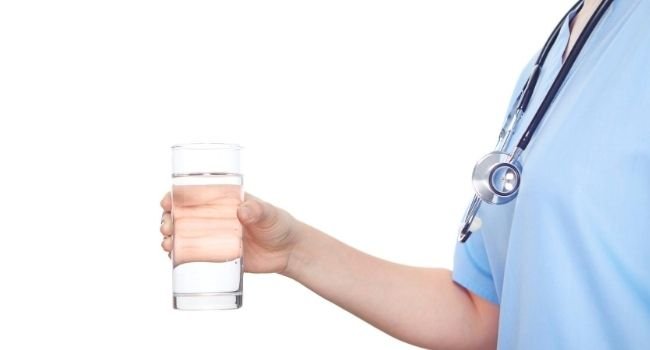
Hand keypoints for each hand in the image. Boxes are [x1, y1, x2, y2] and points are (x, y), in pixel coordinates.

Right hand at [160, 192, 298, 273]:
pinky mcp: (218, 256)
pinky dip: (179, 255)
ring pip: (183, 235)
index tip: (167, 202)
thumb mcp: (270, 214)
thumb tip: (242, 210)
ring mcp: (214, 238)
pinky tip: (172, 257)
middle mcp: (214, 218)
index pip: (194, 195)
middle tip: (167, 227)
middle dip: (168, 219)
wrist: (288, 252)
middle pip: (182, 216)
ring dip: (170, 238)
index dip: (175, 197)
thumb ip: (258, 210)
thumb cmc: (280, 225)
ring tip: (168, 244)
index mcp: (223, 202)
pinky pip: (193, 255)